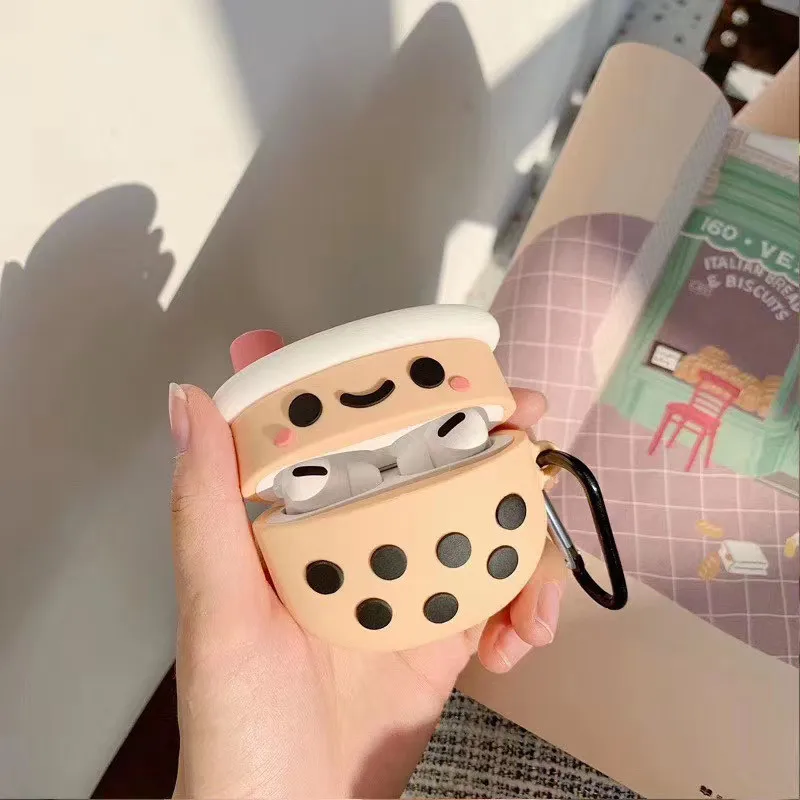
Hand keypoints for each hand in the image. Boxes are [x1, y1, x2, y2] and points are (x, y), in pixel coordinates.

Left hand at [169, 384, 565, 797]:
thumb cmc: (236, 721)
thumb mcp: (216, 610)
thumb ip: (206, 507)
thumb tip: (188, 398)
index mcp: (307, 516)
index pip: (358, 430)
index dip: (406, 388)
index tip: (449, 365)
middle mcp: (362, 535)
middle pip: (437, 464)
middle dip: (494, 444)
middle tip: (530, 440)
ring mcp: (410, 581)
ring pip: (483, 523)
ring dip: (525, 536)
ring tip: (533, 598)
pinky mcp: (445, 629)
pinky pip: (499, 595)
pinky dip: (523, 608)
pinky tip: (518, 642)